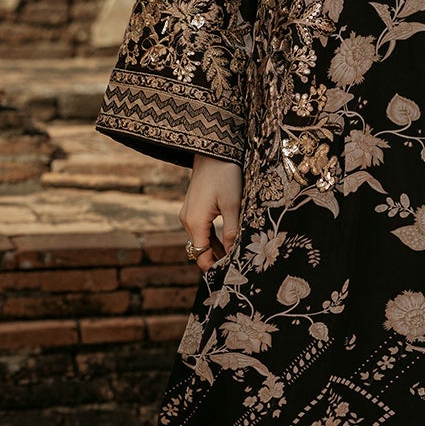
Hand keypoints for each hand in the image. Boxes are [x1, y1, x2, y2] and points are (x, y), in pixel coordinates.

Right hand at [181, 154, 242, 270]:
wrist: (212, 150)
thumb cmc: (224, 175)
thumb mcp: (233, 204)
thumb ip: (233, 231)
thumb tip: (234, 254)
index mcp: (195, 223)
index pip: (201, 256)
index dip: (214, 268)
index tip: (231, 274)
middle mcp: (187, 221)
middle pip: (199, 250)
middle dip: (216, 260)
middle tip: (237, 269)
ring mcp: (188, 214)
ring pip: (201, 241)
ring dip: (216, 250)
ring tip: (235, 258)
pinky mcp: (193, 208)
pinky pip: (201, 230)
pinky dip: (212, 238)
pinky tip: (227, 243)